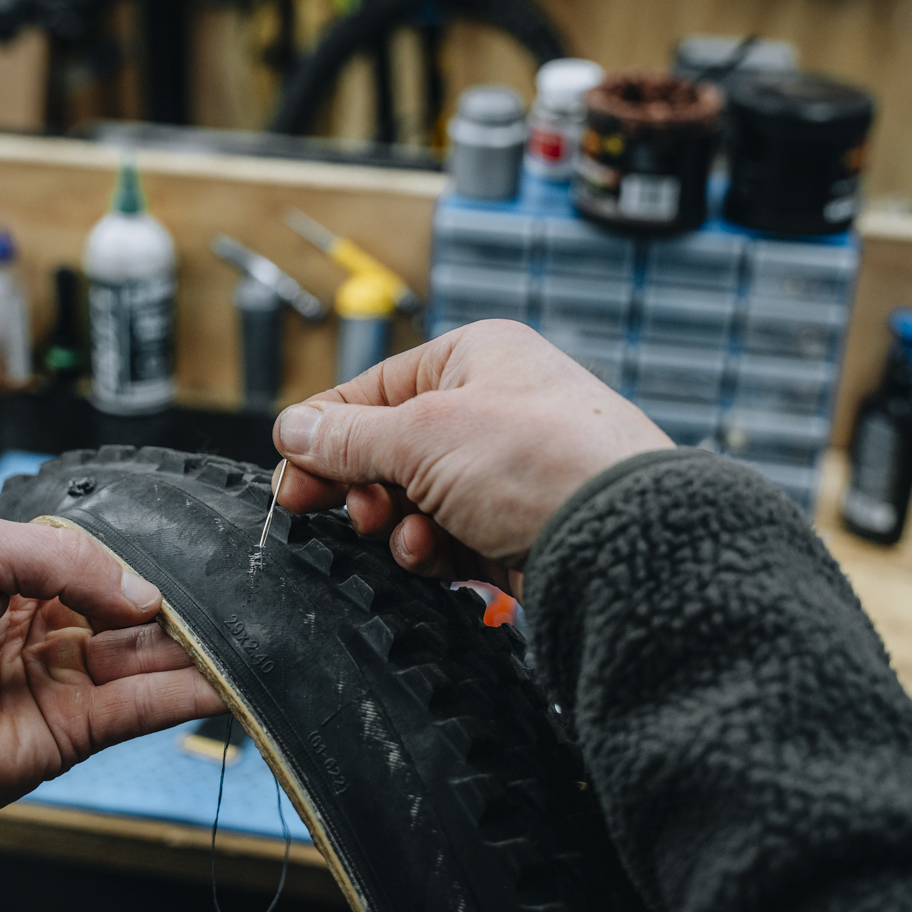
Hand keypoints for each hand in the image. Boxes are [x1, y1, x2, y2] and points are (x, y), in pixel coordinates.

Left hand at [0, 509, 224, 876]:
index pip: (99, 554)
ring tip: (241, 631)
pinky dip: (185, 695)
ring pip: (147, 657)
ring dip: (194, 647)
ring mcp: (59, 678)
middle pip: (132, 607)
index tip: (177, 551)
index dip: (136, 554)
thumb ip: (59, 555)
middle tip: (222, 590)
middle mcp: (42, 623)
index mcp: (12, 571)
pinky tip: (221, 680)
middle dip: (177, 598)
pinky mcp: (69, 733)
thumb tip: (138, 590)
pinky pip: (139, 709)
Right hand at [272, 320, 671, 595]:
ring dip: (395, 521)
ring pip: (413, 498)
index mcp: (474, 358)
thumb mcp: (423, 434)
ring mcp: (505, 471)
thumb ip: (349, 437)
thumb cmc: (542, 460)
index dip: (326, 431)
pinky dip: (431, 548)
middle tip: (328, 510)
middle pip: (389, 448)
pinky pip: (446, 537)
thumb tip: (293, 430)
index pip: (374, 389)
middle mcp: (491, 408)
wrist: (620, 538)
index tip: (291, 471)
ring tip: (405, 532)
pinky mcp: (513, 527)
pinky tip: (435, 554)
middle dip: (360, 483)